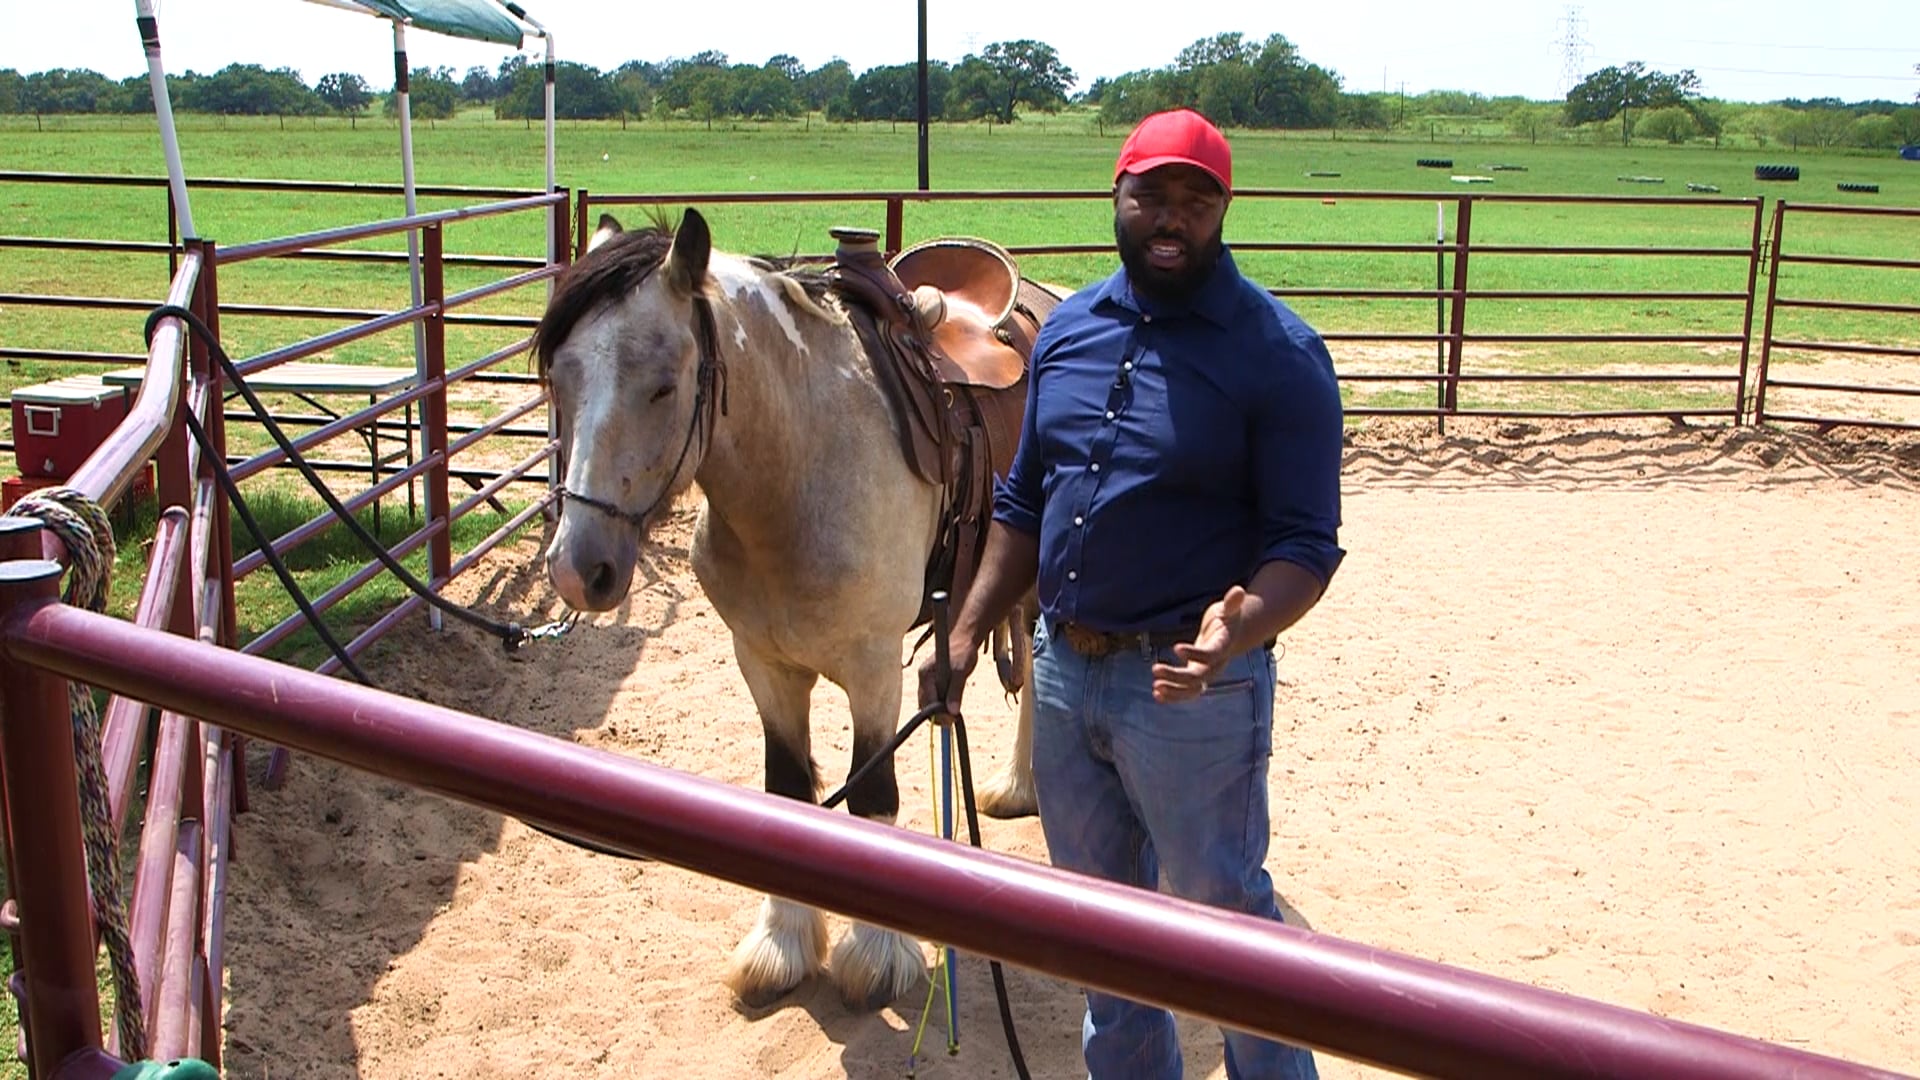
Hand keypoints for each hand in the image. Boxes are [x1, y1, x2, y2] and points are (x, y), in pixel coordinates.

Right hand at [916, 636, 977, 726]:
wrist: (964, 639)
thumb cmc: (963, 652)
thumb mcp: (961, 672)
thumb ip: (955, 691)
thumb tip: (953, 712)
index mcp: (925, 675)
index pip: (927, 703)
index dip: (938, 714)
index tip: (951, 720)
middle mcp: (923, 679)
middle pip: (924, 706)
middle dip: (938, 715)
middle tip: (953, 720)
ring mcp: (926, 680)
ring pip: (928, 703)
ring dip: (940, 710)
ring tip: (954, 713)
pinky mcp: (932, 682)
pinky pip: (933, 698)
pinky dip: (941, 704)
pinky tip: (951, 704)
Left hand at [1151, 585, 1245, 703]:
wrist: (1232, 636)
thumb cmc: (1228, 619)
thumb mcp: (1230, 610)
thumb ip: (1232, 603)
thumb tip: (1239, 590)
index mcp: (1222, 648)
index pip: (1210, 655)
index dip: (1195, 654)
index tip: (1176, 647)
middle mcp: (1216, 666)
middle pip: (1197, 677)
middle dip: (1176, 676)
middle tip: (1155, 669)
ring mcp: (1206, 674)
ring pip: (1191, 690)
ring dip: (1173, 691)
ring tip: (1156, 687)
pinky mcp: (1198, 678)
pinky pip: (1186, 692)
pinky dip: (1173, 695)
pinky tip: (1157, 694)